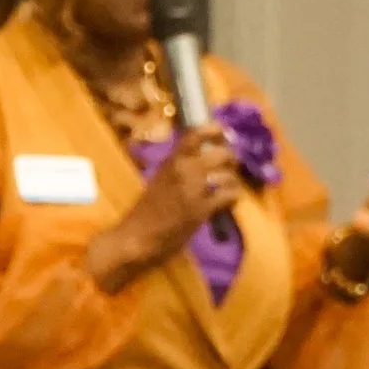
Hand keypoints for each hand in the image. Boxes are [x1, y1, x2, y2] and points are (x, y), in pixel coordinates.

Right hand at [87, 126, 237, 291]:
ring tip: (229, 189)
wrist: (136, 237)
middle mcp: (183, 170)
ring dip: (232, 182)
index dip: (215, 131)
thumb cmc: (145, 212)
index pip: (197, 134)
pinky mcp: (201, 210)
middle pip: (221, 153)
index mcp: (171, 161)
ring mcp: (193, 189)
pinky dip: (232, 198)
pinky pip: (229, 196)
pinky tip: (227, 203)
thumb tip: (203, 162)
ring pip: (228, 175)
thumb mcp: (160, 181)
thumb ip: (178, 170)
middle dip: (231, 159)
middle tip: (230, 167)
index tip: (223, 135)